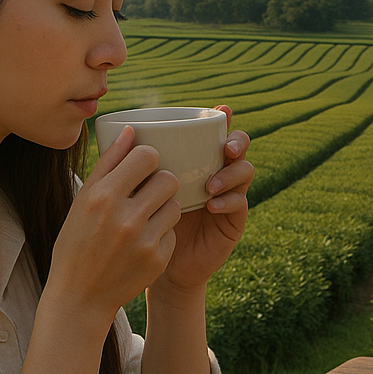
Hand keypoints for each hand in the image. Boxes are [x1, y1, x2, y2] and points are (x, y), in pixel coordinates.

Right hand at [46, 125, 179, 323]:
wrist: (79, 296)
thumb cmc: (77, 242)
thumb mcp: (82, 201)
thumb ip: (108, 163)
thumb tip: (130, 130)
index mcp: (102, 197)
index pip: (147, 156)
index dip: (149, 158)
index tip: (143, 166)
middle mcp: (124, 217)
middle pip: (168, 179)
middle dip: (161, 182)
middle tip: (148, 191)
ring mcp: (144, 241)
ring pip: (175, 205)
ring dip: (164, 208)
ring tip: (145, 217)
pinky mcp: (158, 260)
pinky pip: (173, 232)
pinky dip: (162, 234)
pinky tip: (143, 242)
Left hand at [156, 105, 252, 294]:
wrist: (150, 263)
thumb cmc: (141, 221)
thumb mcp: (138, 188)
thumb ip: (137, 163)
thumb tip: (127, 129)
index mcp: (196, 160)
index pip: (215, 133)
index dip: (224, 119)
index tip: (222, 110)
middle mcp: (216, 173)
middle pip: (239, 147)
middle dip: (237, 142)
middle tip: (225, 148)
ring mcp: (227, 196)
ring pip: (245, 173)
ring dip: (230, 174)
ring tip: (210, 184)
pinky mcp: (232, 222)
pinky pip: (240, 204)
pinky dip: (227, 201)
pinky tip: (211, 205)